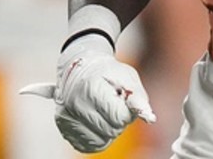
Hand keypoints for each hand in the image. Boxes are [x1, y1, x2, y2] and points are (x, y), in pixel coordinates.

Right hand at [20, 35, 154, 152]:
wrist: (81, 66)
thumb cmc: (107, 72)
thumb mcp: (127, 76)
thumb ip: (138, 97)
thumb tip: (148, 117)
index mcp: (91, 86)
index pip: (118, 116)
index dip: (127, 112)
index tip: (124, 102)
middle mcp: (75, 103)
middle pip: (110, 130)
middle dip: (118, 121)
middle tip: (114, 105)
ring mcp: (66, 116)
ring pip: (100, 141)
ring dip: (108, 130)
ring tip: (105, 112)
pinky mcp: (64, 127)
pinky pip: (87, 145)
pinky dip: (97, 137)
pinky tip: (97, 121)